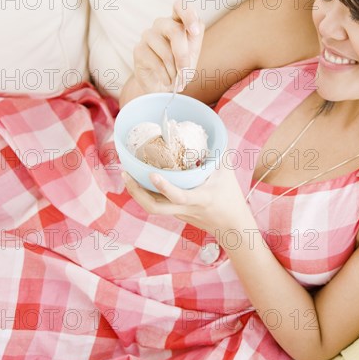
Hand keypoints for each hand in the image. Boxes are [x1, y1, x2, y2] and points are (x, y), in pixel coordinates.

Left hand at [121, 166, 253, 239]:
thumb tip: (218, 133)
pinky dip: (146, 194)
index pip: (178, 196)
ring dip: (136, 193)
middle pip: (154, 207)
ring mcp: (178, 213)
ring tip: (127, 175)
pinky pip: (157, 205)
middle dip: (136, 192)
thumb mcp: (228, 175)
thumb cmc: (231, 199)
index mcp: (199, 198)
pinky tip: (140, 181)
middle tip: (126, 174)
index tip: (151, 174)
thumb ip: (221, 154)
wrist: (231, 227)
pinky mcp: (176, 214)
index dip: (164, 187)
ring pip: (151, 207)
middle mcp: (185, 208)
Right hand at [132, 0, 204, 93]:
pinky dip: (166, 75)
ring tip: (176, 79)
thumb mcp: (192, 54)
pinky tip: (167, 80)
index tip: (195, 31)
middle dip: (183, 55)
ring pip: (166, 50)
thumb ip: (195, 41)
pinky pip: (156, 62)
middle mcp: (162, 24)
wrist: (161, 85)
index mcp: (177, 21)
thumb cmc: (179, 67)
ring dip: (175, 70)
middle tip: (185, 72)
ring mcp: (148, 35)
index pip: (180, 5)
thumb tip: (196, 30)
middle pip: (175, 30)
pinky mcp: (138, 49)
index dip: (188, 14)